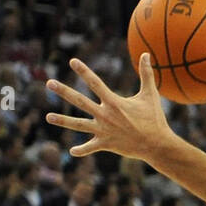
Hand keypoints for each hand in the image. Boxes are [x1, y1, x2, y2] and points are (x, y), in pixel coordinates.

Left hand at [46, 55, 171, 161]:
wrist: (157, 145)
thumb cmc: (154, 120)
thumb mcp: (150, 95)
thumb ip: (146, 74)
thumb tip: (146, 54)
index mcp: (114, 102)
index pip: (95, 83)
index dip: (83, 71)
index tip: (72, 61)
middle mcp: (105, 115)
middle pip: (80, 101)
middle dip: (64, 91)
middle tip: (49, 83)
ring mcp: (104, 130)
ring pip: (79, 124)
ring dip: (63, 120)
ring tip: (48, 117)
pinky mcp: (106, 144)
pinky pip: (91, 147)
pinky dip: (82, 150)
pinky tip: (72, 151)